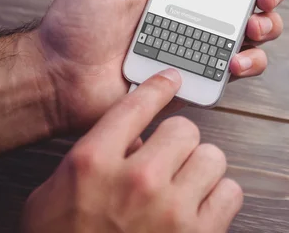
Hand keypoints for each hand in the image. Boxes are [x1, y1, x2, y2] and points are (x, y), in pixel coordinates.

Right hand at [21, 69, 241, 232]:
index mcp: (93, 163)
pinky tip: (200, 208)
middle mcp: (137, 179)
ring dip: (201, 170)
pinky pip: (231, 192)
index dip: (158, 87)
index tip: (171, 79)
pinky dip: (219, 198)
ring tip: (185, 187)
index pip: (136, 105)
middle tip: (169, 160)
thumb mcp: (57, 193)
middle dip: (179, 143)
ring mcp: (171, 208)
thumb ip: (94, 156)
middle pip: (185, 129)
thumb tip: (135, 136)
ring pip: (213, 156)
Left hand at [35, 0, 288, 132]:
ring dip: (267, 24)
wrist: (64, 81)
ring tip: (253, 27)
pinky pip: (242, 64)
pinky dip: (250, 61)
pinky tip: (234, 60)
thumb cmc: (76, 24)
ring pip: (256, 26)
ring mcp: (201, 38)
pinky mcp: (202, 69)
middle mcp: (194, 5)